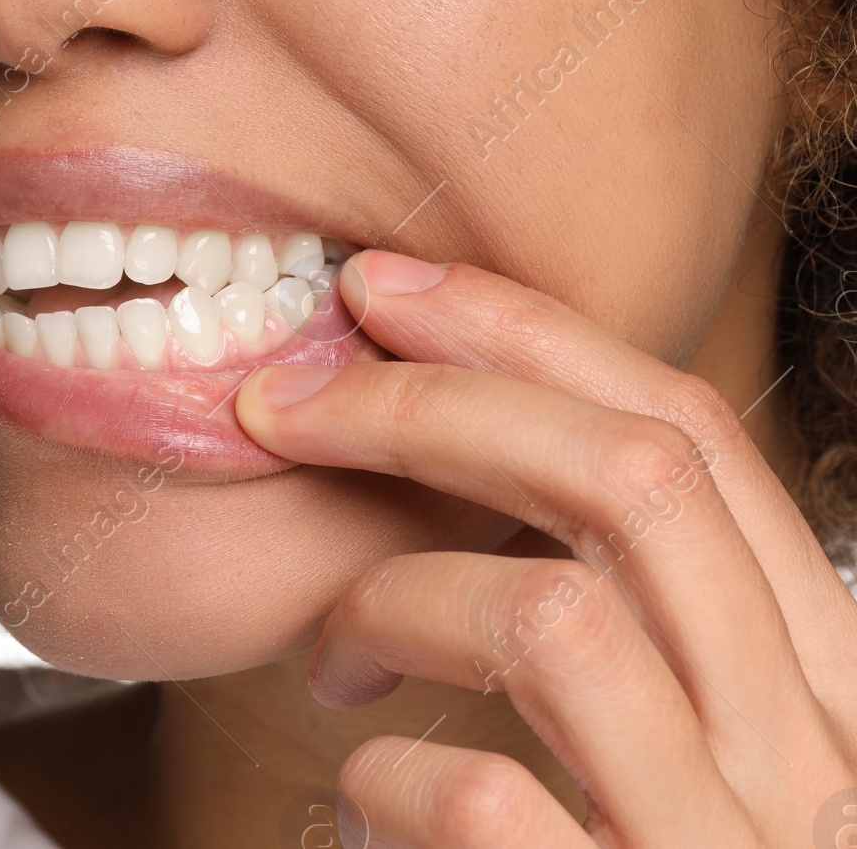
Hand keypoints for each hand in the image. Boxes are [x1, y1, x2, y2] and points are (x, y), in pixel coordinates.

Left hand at [235, 251, 856, 846]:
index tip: (383, 288)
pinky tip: (355, 805)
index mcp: (824, 682)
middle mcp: (819, 764)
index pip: (695, 438)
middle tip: (283, 400)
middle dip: (428, 404)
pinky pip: (481, 801)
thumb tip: (457, 431)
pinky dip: (381, 779)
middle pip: (630, 481)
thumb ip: (620, 608)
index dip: (529, 332)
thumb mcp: (682, 740)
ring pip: (555, 618)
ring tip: (330, 646)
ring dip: (394, 591)